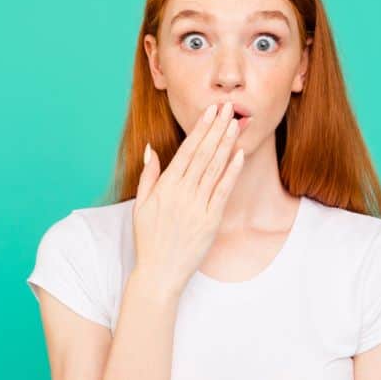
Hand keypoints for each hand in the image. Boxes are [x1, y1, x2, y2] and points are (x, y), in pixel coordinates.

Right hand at [131, 101, 243, 297]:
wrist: (159, 273)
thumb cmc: (149, 239)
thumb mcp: (141, 204)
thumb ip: (148, 175)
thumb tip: (152, 149)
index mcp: (165, 186)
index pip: (186, 150)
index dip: (200, 129)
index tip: (210, 111)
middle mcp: (182, 192)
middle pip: (203, 154)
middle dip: (216, 128)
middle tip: (228, 108)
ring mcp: (198, 206)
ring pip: (215, 168)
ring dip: (226, 143)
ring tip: (235, 123)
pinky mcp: (211, 220)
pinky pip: (224, 191)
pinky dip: (232, 171)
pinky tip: (240, 154)